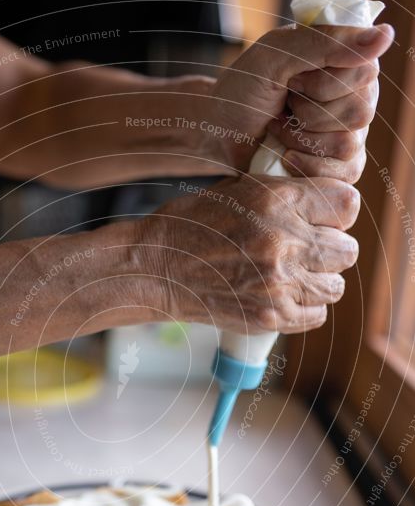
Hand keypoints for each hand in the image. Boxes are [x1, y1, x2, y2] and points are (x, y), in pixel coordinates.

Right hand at [139, 175, 359, 333]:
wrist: (157, 268)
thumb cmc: (195, 224)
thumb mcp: (241, 189)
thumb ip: (289, 195)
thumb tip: (330, 206)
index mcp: (277, 199)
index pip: (347, 205)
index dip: (336, 214)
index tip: (322, 220)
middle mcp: (282, 240)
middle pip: (347, 250)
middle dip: (330, 251)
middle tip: (305, 252)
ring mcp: (277, 282)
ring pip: (334, 286)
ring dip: (318, 282)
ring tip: (293, 276)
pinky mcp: (270, 316)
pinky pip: (317, 315)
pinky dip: (305, 308)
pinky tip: (284, 296)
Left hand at [206, 24, 393, 181]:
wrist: (217, 135)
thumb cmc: (242, 92)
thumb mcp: (273, 56)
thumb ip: (323, 43)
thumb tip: (385, 36)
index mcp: (346, 61)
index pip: (363, 73)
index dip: (323, 83)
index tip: (293, 81)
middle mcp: (355, 95)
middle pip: (358, 112)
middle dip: (309, 114)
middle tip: (284, 107)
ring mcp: (349, 134)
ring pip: (349, 145)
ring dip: (303, 140)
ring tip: (280, 130)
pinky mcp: (339, 168)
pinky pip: (343, 175)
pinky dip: (307, 167)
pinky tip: (286, 156)